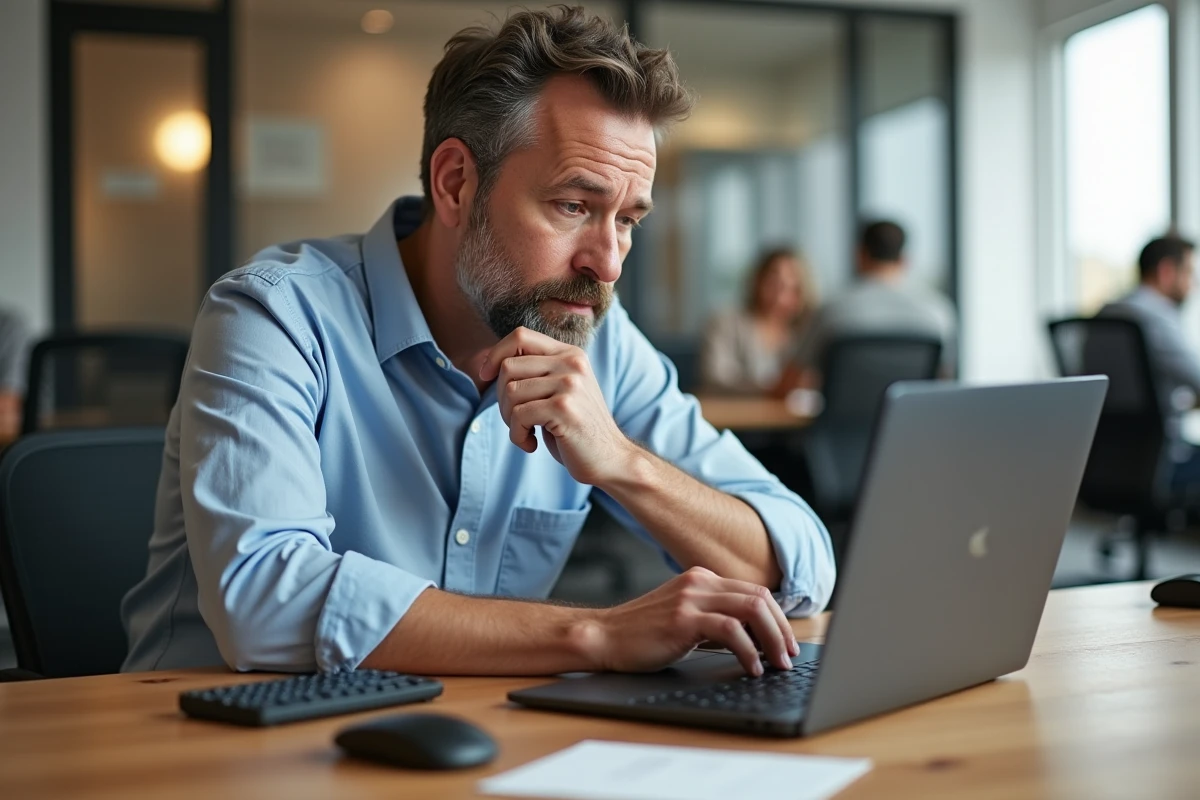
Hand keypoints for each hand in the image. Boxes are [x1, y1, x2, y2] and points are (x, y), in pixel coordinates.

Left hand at [480, 326, 633, 485]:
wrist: (610, 459)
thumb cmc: (576, 429)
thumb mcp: (558, 391)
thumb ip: (534, 373)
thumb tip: (487, 364)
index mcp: (570, 354)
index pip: (520, 336)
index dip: (495, 354)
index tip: (485, 376)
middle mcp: (572, 363)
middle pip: (508, 366)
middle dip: (501, 398)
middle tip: (517, 420)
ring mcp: (570, 384)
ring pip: (510, 391)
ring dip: (509, 419)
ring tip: (526, 432)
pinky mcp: (564, 408)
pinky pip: (519, 415)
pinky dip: (517, 436)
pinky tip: (531, 445)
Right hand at [582, 567, 798, 675]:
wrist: (604, 637)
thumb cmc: (643, 635)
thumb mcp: (685, 620)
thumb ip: (716, 622)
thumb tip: (755, 641)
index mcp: (702, 579)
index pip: (755, 591)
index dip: (778, 619)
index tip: (787, 644)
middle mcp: (700, 581)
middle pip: (760, 598)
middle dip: (782, 630)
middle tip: (788, 657)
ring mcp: (691, 598)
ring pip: (751, 609)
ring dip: (772, 640)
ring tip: (777, 664)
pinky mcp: (683, 618)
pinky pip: (730, 630)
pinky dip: (748, 651)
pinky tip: (751, 668)